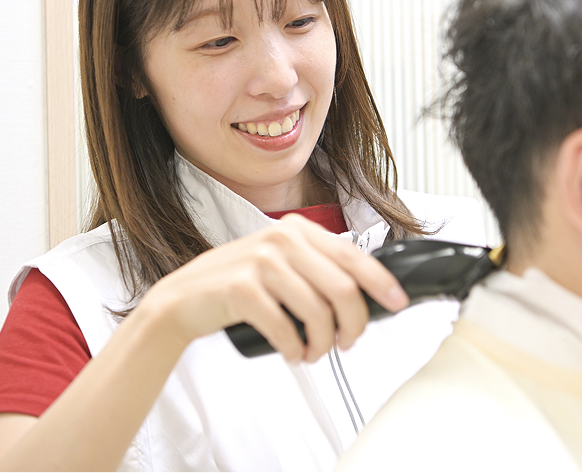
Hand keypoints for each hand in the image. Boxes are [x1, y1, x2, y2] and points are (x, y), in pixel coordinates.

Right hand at [146, 213, 408, 362]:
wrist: (184, 298)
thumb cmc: (239, 285)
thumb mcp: (282, 265)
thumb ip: (318, 271)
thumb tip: (366, 297)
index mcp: (297, 230)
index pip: (353, 256)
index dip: (381, 283)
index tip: (397, 303)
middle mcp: (282, 239)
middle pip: (343, 289)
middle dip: (353, 325)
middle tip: (345, 343)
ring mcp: (261, 261)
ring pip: (318, 313)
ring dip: (322, 344)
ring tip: (312, 351)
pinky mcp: (241, 288)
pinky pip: (286, 329)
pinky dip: (294, 349)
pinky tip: (291, 351)